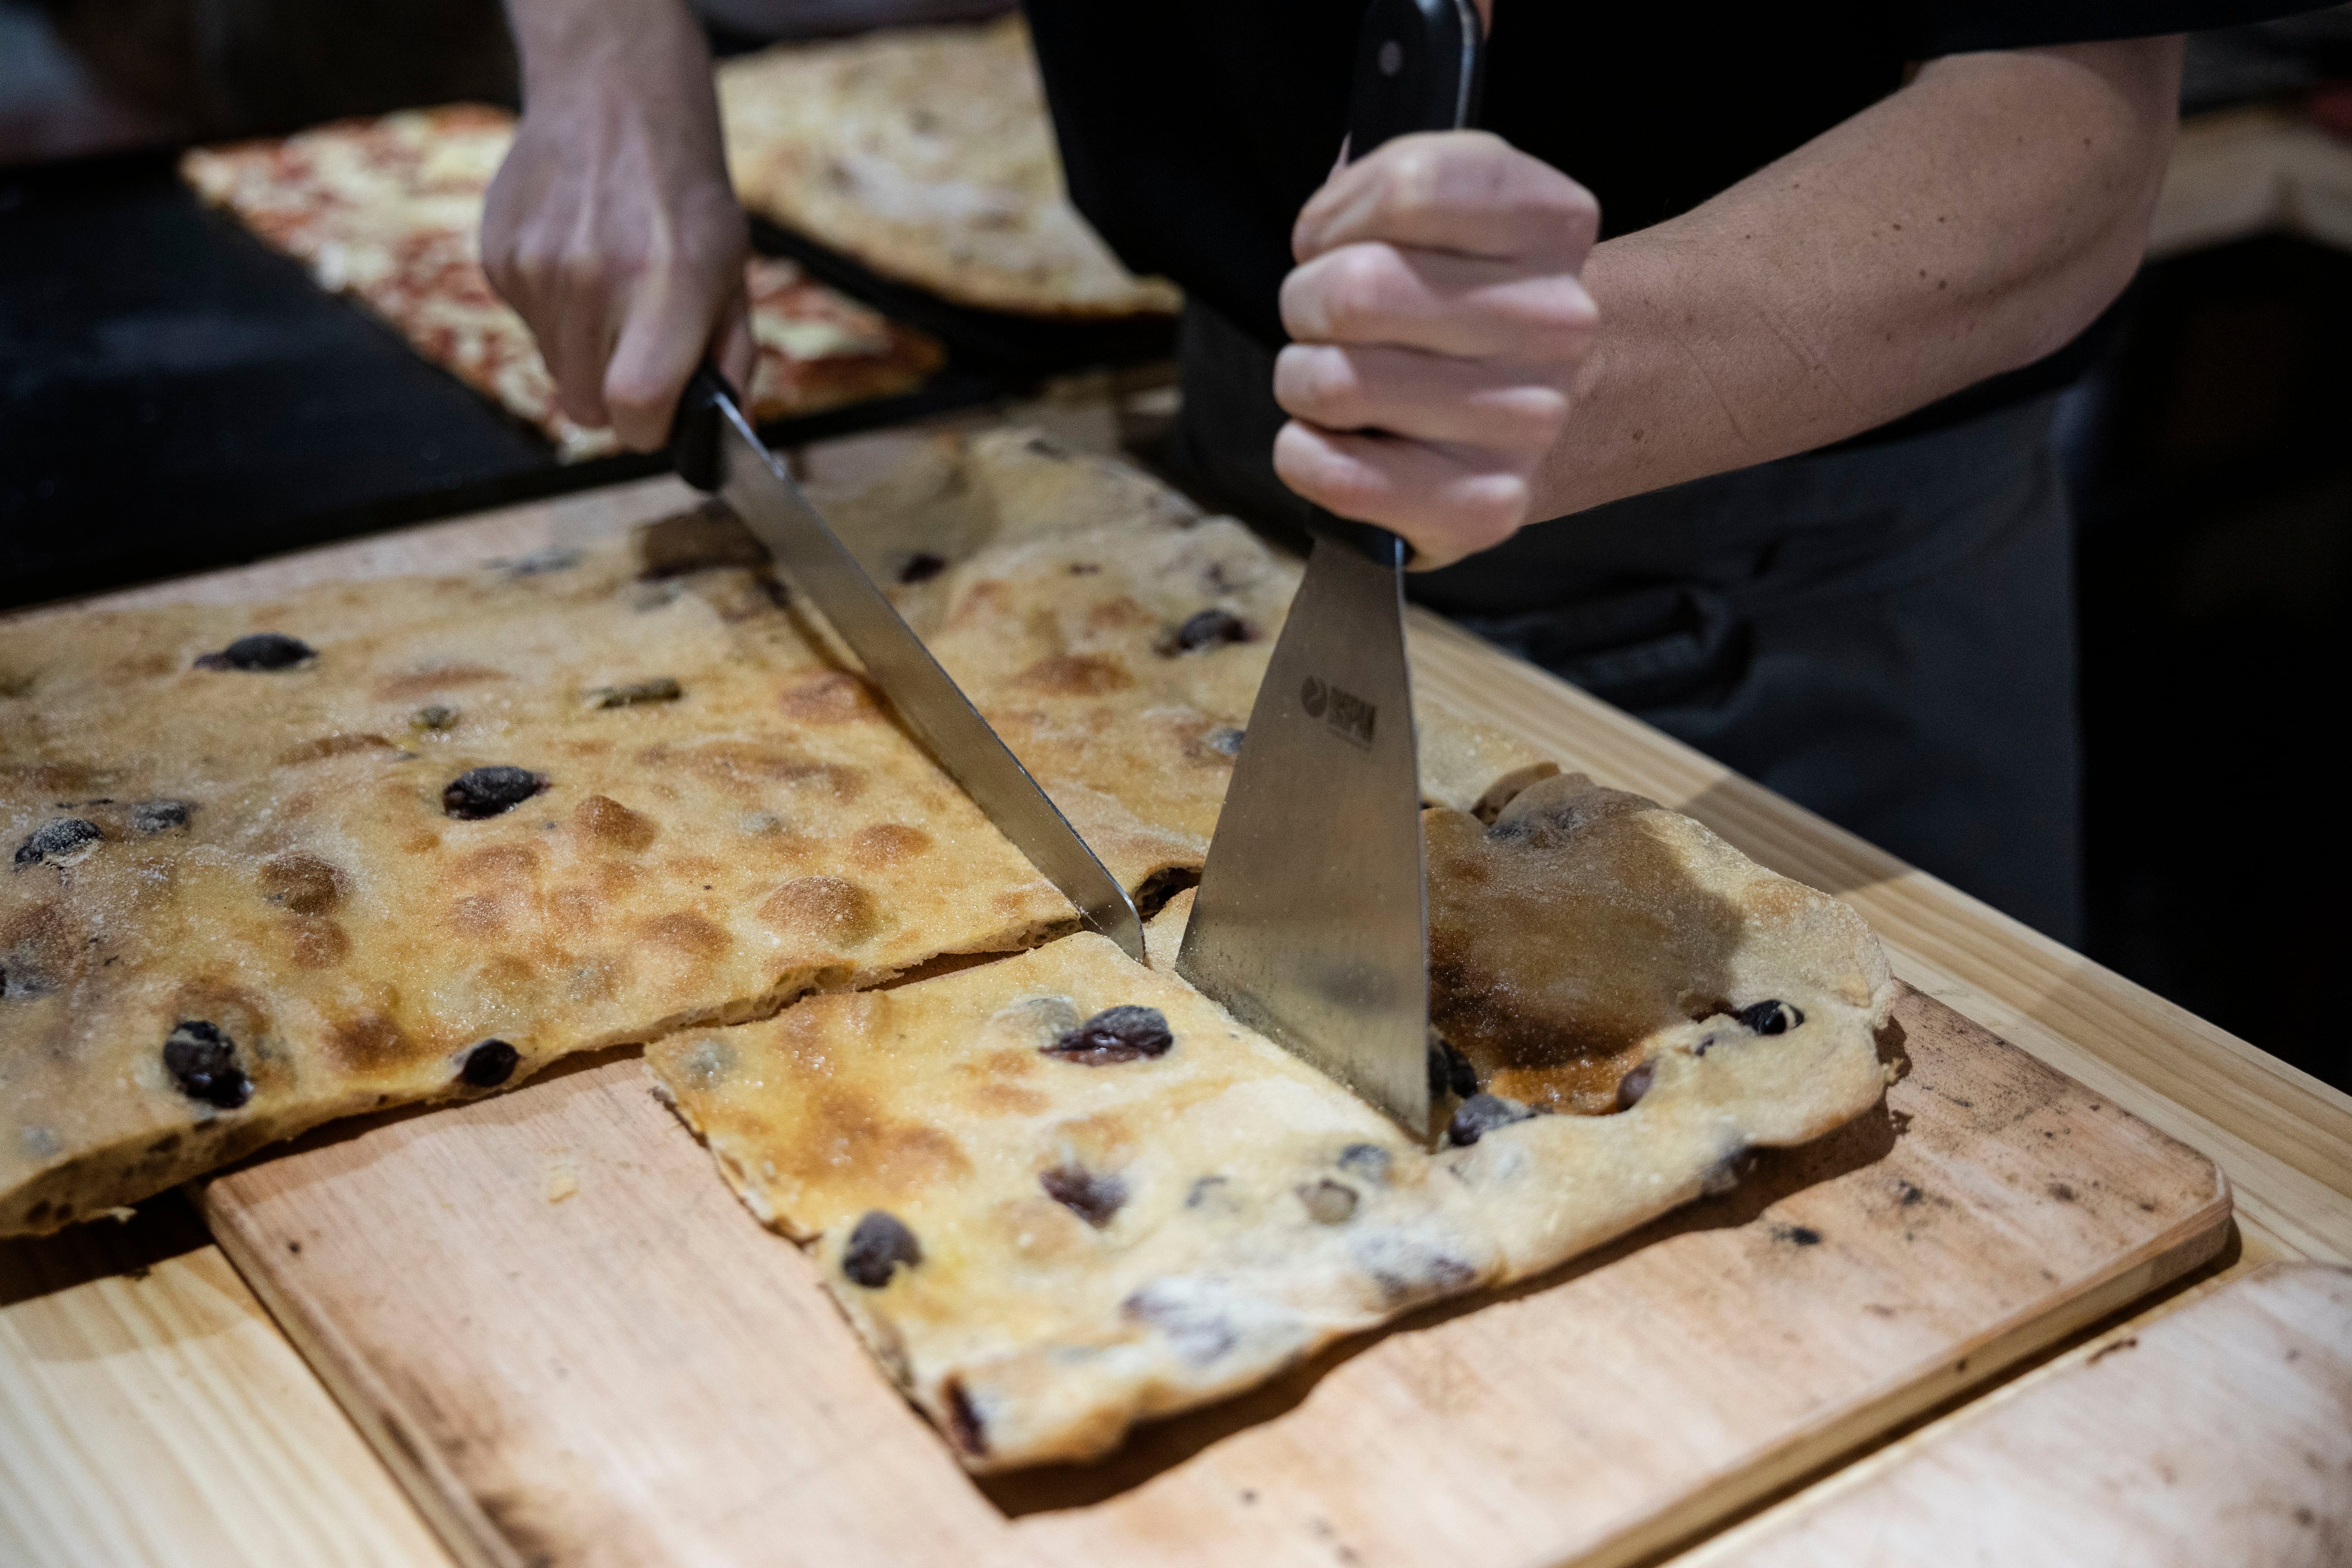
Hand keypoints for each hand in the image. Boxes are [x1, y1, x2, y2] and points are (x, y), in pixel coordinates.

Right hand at [482, 5, 753, 450]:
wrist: (615, 105)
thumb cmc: (686, 199)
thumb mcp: (732, 275)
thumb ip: (729, 360)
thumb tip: (719, 434)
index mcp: (665, 290)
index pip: (632, 411)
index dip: (648, 429)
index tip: (659, 413)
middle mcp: (594, 281)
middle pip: (586, 407)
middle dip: (616, 397)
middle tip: (639, 349)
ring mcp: (538, 269)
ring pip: (555, 370)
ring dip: (584, 352)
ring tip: (611, 290)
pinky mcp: (499, 258)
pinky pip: (528, 326)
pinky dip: (554, 315)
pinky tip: (578, 263)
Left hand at [1272, 131, 1599, 568]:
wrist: (1568, 412)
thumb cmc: (1474, 301)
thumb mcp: (1456, 209)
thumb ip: (1386, 184)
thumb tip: (1322, 222)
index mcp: (1554, 224)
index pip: (1410, 187)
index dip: (1337, 214)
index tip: (1335, 240)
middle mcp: (1556, 322)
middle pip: (1355, 291)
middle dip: (1307, 301)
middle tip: (1326, 319)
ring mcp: (1527, 422)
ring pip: (1332, 384)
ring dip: (1303, 379)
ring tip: (1339, 381)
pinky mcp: (1486, 507)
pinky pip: (1335, 475)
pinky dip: (1303, 454)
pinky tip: (1337, 440)